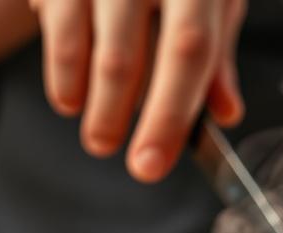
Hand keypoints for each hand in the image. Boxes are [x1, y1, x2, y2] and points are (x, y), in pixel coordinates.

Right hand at [30, 0, 246, 181]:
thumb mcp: (210, 0)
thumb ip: (216, 56)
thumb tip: (226, 113)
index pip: (190, 51)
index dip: (170, 115)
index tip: (150, 166)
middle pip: (125, 59)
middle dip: (115, 119)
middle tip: (112, 151)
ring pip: (85, 50)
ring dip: (90, 104)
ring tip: (98, 135)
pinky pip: (56, 31)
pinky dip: (62, 75)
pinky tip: (70, 98)